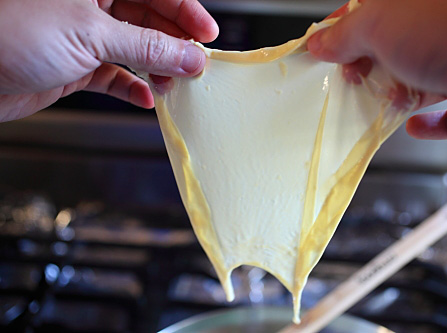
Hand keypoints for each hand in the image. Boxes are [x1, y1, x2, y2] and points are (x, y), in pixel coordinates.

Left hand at [0, 0, 217, 121]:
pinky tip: (144, 98)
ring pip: (136, 50)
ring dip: (157, 69)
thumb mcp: (92, 35)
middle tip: (194, 66)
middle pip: (150, 20)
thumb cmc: (10, 34)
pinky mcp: (77, 66)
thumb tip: (189, 56)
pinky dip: (132, 89)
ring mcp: (85, 37)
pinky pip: (115, 76)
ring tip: (172, 84)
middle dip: (174, 44)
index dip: (186, 11)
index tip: (206, 35)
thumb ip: (147, 47)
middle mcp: (93, 6)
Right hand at [308, 0, 446, 146]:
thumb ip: (346, 33)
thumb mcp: (378, 24)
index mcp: (418, 1)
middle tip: (353, 75)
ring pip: (424, 76)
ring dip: (398, 92)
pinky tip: (415, 125)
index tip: (322, 46)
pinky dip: (431, 123)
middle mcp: (445, 22)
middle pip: (395, 43)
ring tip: (384, 100)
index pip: (370, 7)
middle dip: (369, 63)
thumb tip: (324, 42)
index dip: (342, 26)